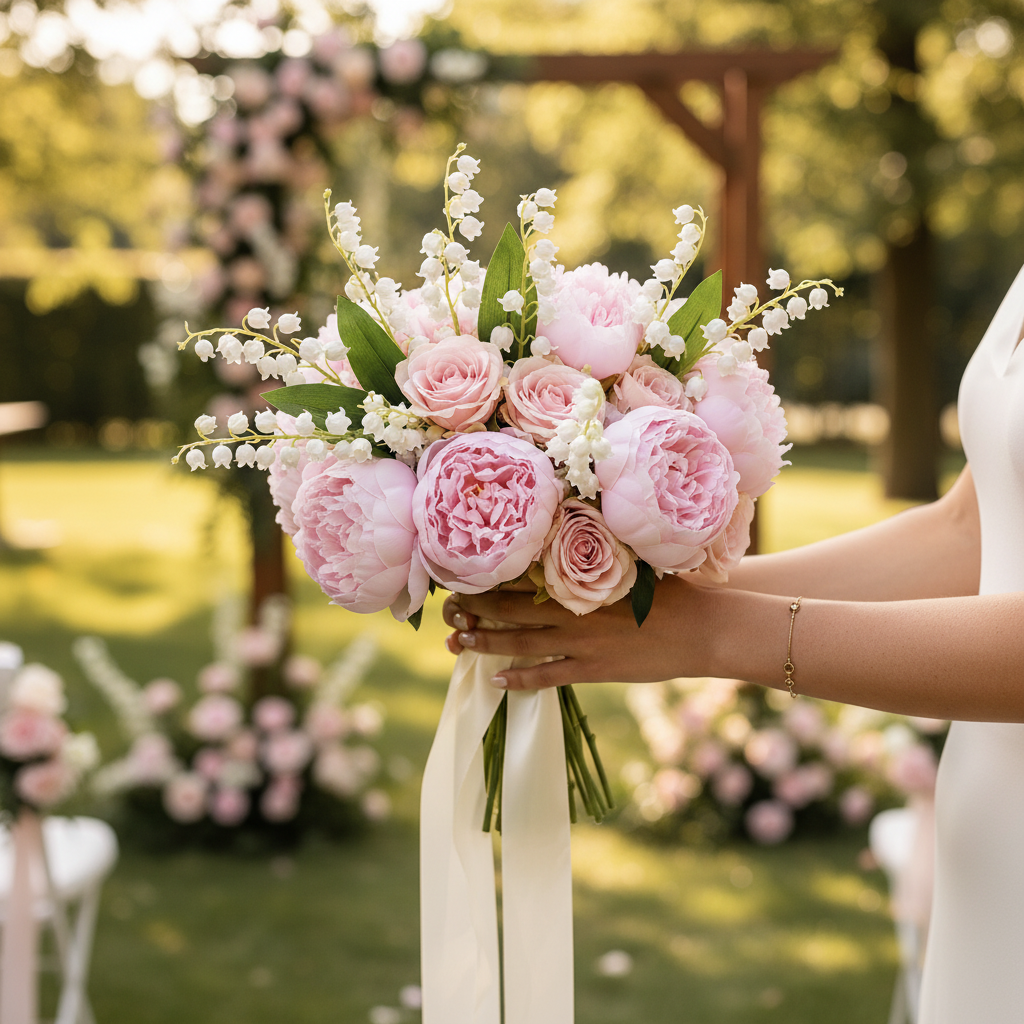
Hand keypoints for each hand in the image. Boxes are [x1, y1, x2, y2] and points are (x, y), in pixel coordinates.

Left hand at [442, 575, 716, 689]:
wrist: (704, 628)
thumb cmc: (672, 590)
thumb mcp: (633, 564)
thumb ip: (598, 557)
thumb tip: (568, 540)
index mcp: (580, 580)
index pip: (522, 578)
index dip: (488, 581)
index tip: (463, 579)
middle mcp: (573, 610)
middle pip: (511, 610)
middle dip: (476, 611)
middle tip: (448, 612)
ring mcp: (582, 643)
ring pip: (521, 643)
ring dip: (486, 643)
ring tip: (459, 642)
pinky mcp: (594, 670)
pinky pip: (549, 676)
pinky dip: (521, 679)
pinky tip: (498, 680)